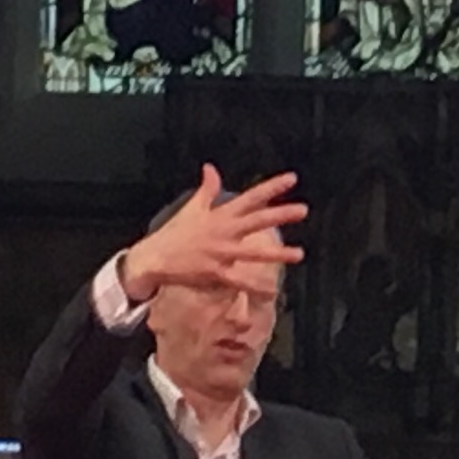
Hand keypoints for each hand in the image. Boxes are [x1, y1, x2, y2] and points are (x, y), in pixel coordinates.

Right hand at [119, 165, 306, 302]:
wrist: (156, 257)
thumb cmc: (176, 232)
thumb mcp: (192, 208)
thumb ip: (207, 189)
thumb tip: (210, 168)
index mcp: (221, 215)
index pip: (251, 198)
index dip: (272, 188)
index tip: (292, 179)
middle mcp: (224, 232)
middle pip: (257, 221)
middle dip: (280, 215)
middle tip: (303, 210)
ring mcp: (221, 253)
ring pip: (254, 253)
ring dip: (277, 253)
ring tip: (299, 254)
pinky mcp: (216, 273)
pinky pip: (239, 281)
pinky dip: (255, 287)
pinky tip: (271, 291)